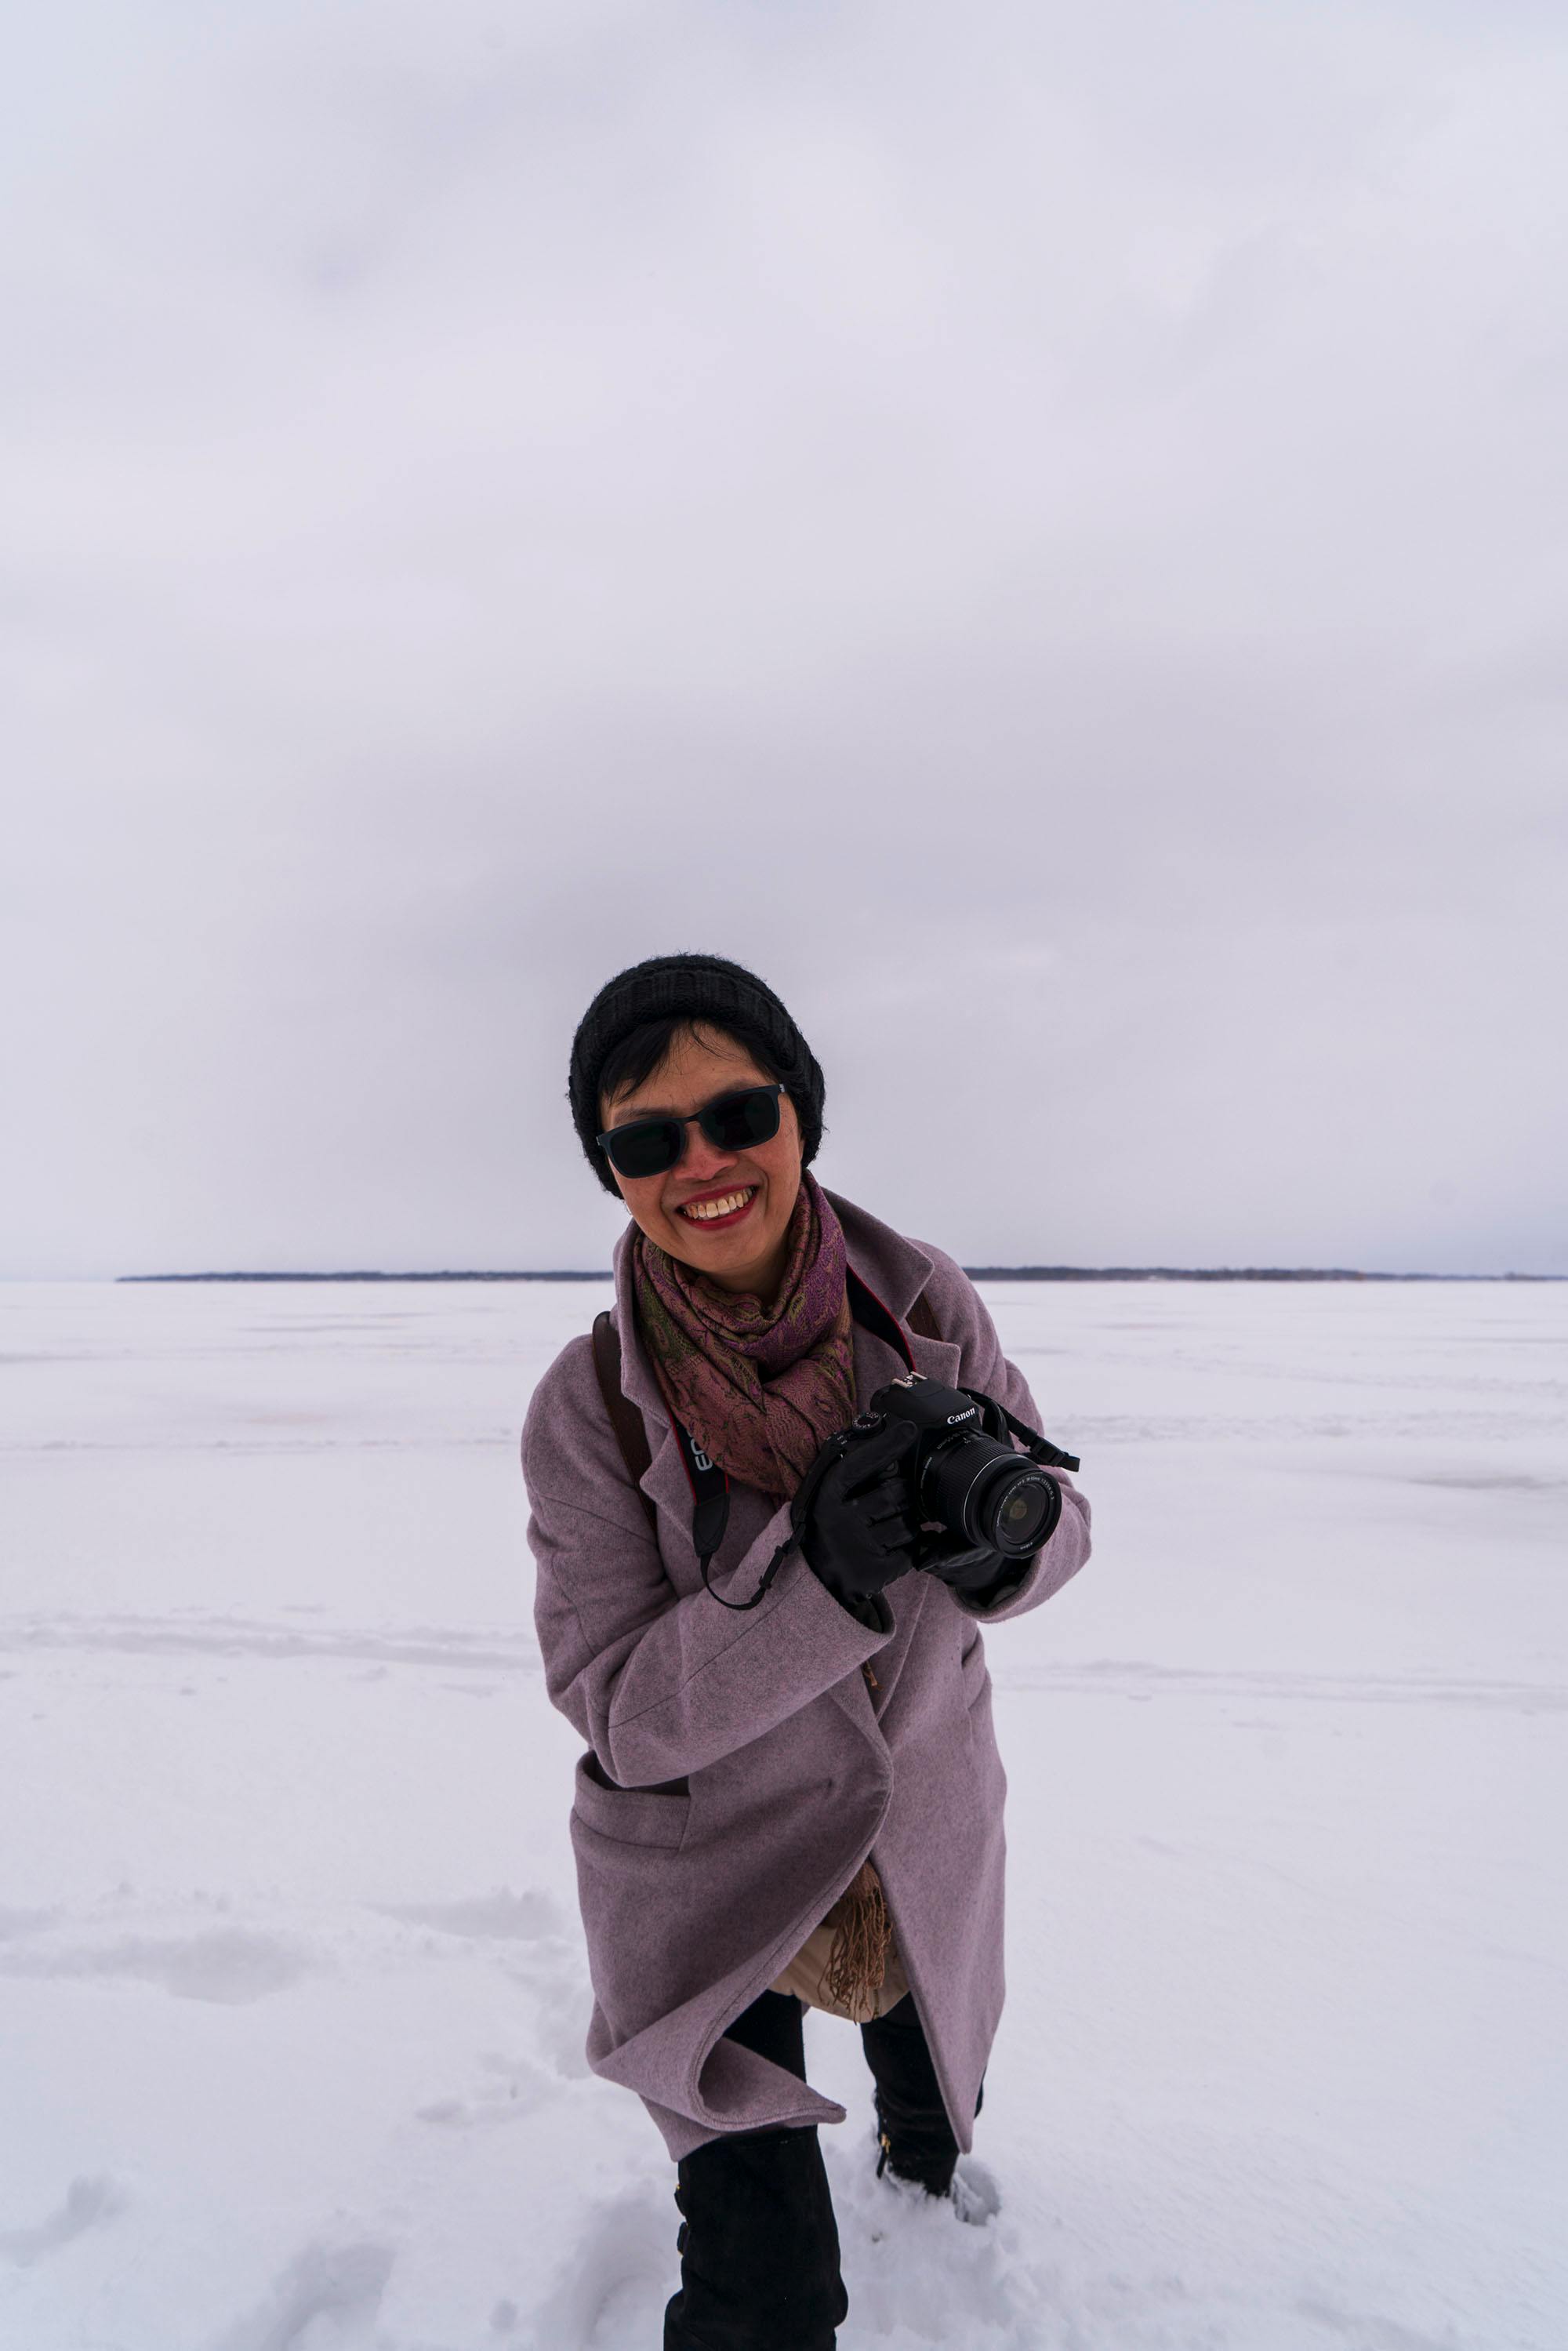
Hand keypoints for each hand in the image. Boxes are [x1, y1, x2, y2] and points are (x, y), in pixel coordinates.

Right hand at [790, 1415, 922, 1613]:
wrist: (813, 1580)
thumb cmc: (827, 1530)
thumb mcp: (828, 1500)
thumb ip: (853, 1477)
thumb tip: (890, 1448)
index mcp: (826, 1498)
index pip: (859, 1465)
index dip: (885, 1446)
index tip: (909, 1429)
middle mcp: (840, 1521)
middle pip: (895, 1494)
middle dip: (904, 1494)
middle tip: (896, 1499)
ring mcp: (858, 1548)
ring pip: (907, 1524)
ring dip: (910, 1522)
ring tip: (893, 1525)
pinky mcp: (874, 1572)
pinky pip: (911, 1552)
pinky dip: (913, 1547)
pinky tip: (900, 1545)